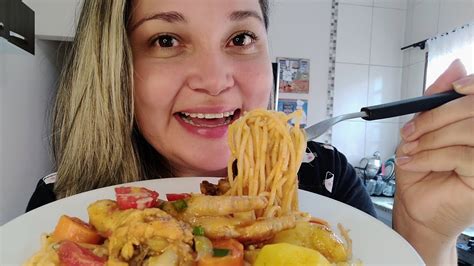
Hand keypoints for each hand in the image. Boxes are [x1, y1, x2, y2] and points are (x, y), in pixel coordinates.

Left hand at [393, 59, 473, 264]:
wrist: (416, 207)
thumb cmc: (421, 170)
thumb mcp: (423, 128)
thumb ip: (437, 99)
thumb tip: (456, 66)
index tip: (453, 88)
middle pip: (473, 109)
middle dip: (435, 118)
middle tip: (410, 131)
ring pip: (467, 131)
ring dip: (429, 139)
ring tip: (410, 151)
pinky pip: (459, 155)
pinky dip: (429, 156)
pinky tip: (414, 163)